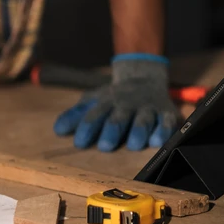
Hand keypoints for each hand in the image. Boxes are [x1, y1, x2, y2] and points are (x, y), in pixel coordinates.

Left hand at [53, 55, 177, 151]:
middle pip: (118, 118)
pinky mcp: (165, 112)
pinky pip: (166, 121)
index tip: (79, 143)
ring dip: (138, 132)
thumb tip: (57, 130)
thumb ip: (75, 116)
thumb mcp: (92, 102)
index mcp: (106, 103)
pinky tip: (157, 141)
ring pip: (143, 120)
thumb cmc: (112, 99)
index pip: (94, 115)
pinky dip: (163, 131)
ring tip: (134, 145)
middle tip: (105, 146)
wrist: (142, 78)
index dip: (87, 128)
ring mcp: (146, 108)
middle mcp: (126, 105)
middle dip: (112, 131)